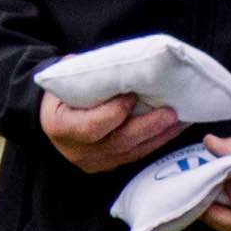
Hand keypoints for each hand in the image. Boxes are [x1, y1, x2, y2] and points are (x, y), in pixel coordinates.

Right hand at [41, 90, 181, 176]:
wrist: (50, 117)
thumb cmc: (60, 92)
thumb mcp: (65, 80)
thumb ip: (90, 76)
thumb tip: (124, 65)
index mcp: (61, 127)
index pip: (92, 127)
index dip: (115, 113)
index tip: (133, 95)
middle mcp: (78, 150)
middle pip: (119, 142)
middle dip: (148, 127)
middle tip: (171, 112)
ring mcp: (95, 162)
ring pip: (133, 151)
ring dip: (160, 135)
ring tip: (181, 120)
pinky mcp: (110, 165)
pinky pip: (137, 154)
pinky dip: (157, 141)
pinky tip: (173, 129)